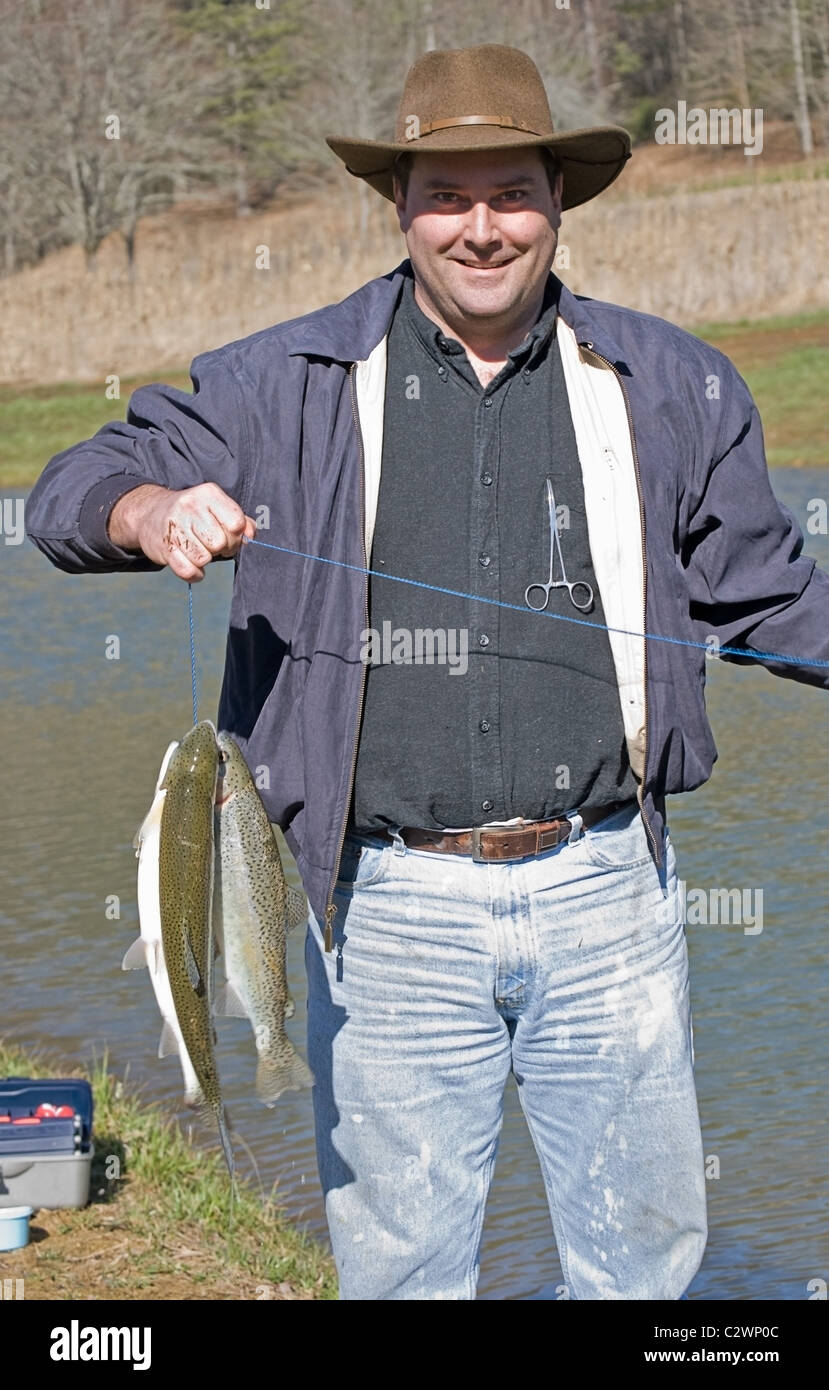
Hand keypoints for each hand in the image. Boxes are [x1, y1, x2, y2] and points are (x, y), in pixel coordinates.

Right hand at [108, 482, 256, 580]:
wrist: (150, 514)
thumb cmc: (194, 515)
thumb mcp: (218, 508)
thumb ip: (242, 521)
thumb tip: (251, 535)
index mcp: (208, 493)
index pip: (236, 523)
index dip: (237, 536)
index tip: (229, 536)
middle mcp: (189, 506)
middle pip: (220, 543)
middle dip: (221, 549)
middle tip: (212, 545)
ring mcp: (174, 526)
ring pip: (204, 558)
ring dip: (205, 560)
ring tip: (199, 550)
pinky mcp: (164, 547)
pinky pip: (188, 571)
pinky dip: (195, 574)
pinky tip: (193, 566)